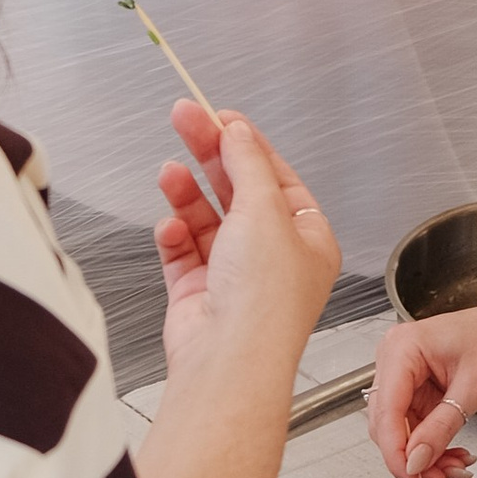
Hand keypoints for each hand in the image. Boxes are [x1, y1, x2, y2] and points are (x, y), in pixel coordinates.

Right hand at [155, 100, 340, 369]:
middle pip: (238, 192)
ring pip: (206, 220)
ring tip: (169, 171)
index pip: (277, 177)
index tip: (220, 117)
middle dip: (209, 156)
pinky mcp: (198, 294)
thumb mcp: (264, 210)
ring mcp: (234, 276)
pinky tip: (169, 226)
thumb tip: (237, 133)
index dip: (247, 145)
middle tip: (184, 120)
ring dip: (186, 194)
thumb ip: (246, 164)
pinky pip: (182, 252)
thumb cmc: (264, 302)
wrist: (228, 360)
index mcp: (307, 238)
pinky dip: (173, 236)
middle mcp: (273, 258)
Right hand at [368, 289, 476, 477]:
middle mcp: (396, 361)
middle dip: (412, 458)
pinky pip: (417, 429)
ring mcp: (406, 377)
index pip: (386, 410)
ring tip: (454, 470)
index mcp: (402, 349)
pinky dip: (434, 447)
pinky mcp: (419, 392)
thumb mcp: (473, 387)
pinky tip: (454, 458)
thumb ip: (441, 427)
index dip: (395, 450)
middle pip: (387, 425)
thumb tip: (416, 462)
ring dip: (425, 457)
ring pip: (402, 432)